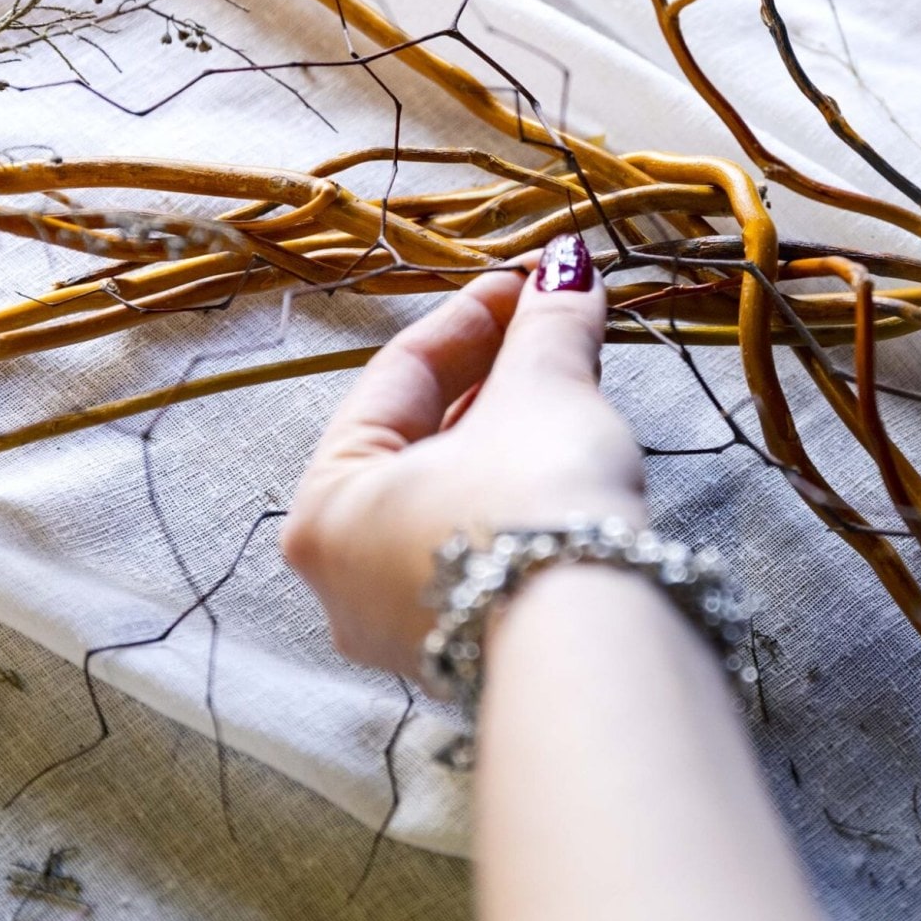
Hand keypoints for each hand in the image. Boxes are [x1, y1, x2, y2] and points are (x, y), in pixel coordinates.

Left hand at [282, 234, 641, 676]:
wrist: (595, 639)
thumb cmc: (534, 505)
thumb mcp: (543, 395)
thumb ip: (548, 328)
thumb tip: (566, 265)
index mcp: (326, 506)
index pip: (395, 381)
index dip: (469, 320)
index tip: (525, 283)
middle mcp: (345, 578)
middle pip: (418, 446)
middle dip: (489, 380)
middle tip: (547, 330)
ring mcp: (406, 627)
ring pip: (451, 502)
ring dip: (506, 439)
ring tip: (567, 389)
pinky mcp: (472, 655)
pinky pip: (482, 551)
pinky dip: (516, 501)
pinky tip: (565, 469)